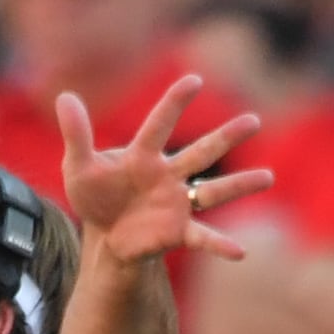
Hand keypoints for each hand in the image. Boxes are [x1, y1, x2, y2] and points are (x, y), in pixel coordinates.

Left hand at [57, 76, 271, 267]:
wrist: (104, 234)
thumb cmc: (95, 194)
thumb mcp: (78, 167)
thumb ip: (76, 134)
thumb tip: (64, 98)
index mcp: (143, 155)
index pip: (160, 124)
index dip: (175, 103)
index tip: (195, 81)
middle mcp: (168, 175)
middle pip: (201, 153)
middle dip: (227, 137)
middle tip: (254, 121)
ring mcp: (176, 203)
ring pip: (213, 191)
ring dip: (240, 185)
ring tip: (268, 177)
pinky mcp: (177, 232)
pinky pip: (203, 237)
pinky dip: (220, 245)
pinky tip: (241, 253)